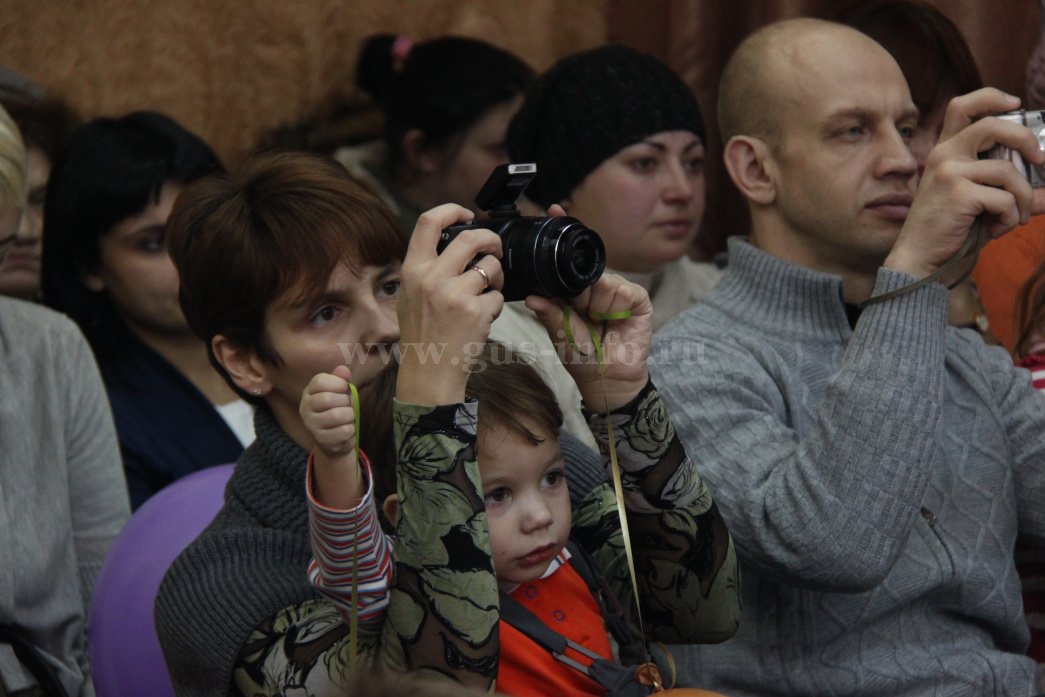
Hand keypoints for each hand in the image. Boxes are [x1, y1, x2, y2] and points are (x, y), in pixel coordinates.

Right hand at [300, 365, 360, 509]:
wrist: (334, 440)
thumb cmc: (337, 409)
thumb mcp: (339, 392)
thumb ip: (341, 379)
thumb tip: (344, 370)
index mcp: (309, 392)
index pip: (320, 381)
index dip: (338, 383)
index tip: (345, 388)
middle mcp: (305, 407)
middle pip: (328, 398)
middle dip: (345, 401)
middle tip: (347, 406)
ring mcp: (311, 424)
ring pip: (337, 415)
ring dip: (349, 416)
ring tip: (348, 418)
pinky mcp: (320, 439)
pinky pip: (344, 431)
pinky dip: (350, 429)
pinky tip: (346, 430)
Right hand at [396, 204, 504, 404]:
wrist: (428, 373)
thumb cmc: (422, 336)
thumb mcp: (409, 296)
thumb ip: (425, 269)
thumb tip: (451, 242)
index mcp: (412, 270)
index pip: (428, 222)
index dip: (452, 209)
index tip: (466, 214)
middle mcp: (431, 278)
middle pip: (470, 237)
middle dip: (490, 239)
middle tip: (494, 248)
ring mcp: (454, 295)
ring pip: (491, 266)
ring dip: (496, 276)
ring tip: (487, 291)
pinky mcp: (475, 312)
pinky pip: (498, 297)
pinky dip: (496, 306)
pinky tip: (483, 318)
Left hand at [527, 272, 652, 411]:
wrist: (606, 377)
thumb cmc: (582, 356)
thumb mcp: (561, 335)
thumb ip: (549, 314)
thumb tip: (530, 298)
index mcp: (577, 293)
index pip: (571, 275)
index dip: (569, 288)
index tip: (569, 307)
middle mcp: (598, 288)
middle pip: (590, 275)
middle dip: (585, 298)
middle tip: (587, 317)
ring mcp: (619, 292)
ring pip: (608, 282)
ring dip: (602, 306)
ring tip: (602, 322)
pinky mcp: (639, 300)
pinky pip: (628, 291)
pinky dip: (619, 308)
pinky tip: (616, 321)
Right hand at [886, 89, 1043, 278]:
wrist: (919, 257)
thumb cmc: (948, 229)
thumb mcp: (980, 203)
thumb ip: (1011, 191)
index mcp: (945, 151)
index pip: (962, 106)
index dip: (991, 98)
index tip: (1015, 104)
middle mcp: (945, 154)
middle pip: (993, 125)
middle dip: (1026, 140)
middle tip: (1039, 161)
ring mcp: (950, 172)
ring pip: (1008, 172)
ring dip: (1022, 198)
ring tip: (1015, 218)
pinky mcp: (959, 193)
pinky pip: (1004, 199)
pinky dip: (1010, 217)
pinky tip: (997, 230)